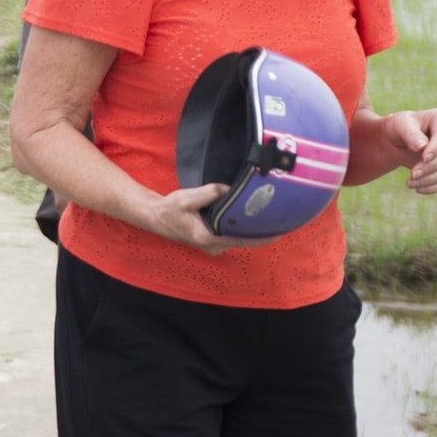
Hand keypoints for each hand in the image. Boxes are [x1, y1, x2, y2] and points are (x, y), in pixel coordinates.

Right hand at [134, 183, 275, 255]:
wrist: (156, 217)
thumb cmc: (169, 209)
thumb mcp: (187, 198)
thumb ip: (210, 193)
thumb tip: (230, 190)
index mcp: (209, 238)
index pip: (242, 239)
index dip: (263, 237)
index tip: (280, 232)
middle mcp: (214, 246)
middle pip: (244, 239)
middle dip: (260, 229)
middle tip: (276, 215)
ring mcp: (214, 246)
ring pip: (239, 238)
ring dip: (250, 228)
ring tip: (266, 215)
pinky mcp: (213, 242)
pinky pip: (232, 236)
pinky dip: (241, 228)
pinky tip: (248, 217)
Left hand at [384, 107, 436, 194]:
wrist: (396, 140)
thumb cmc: (399, 127)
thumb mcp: (400, 125)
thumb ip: (410, 134)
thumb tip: (422, 147)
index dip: (435, 149)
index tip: (423, 158)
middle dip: (429, 167)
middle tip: (412, 174)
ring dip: (429, 179)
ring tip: (409, 183)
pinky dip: (432, 187)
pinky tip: (417, 188)